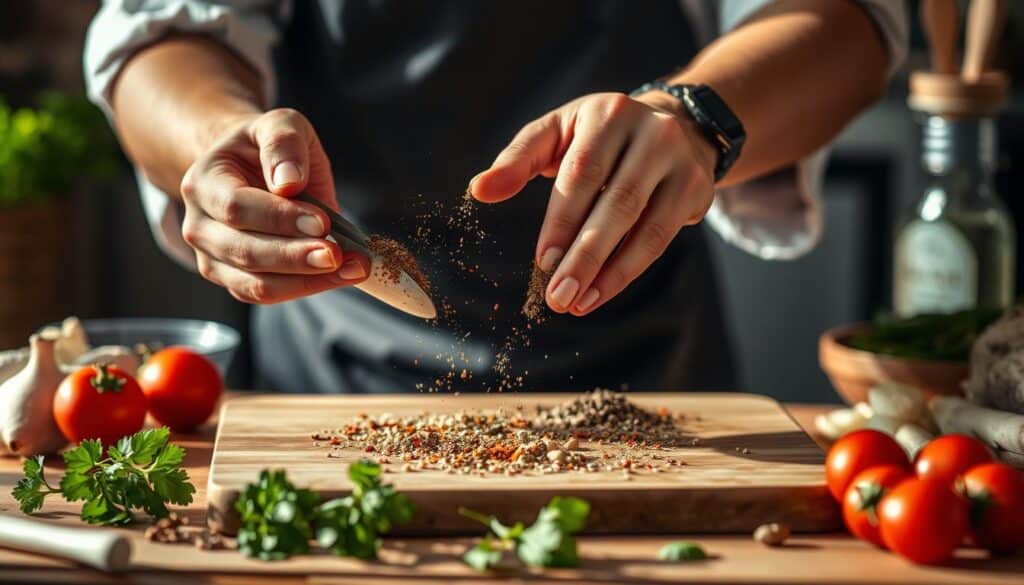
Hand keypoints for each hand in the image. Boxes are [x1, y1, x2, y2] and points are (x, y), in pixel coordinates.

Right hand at [180, 108, 368, 303]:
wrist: (252, 170)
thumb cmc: (268, 149)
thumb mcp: (280, 125)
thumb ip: (283, 143)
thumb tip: (288, 181)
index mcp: (203, 183)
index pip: (236, 207)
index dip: (279, 218)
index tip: (322, 221)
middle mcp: (199, 226)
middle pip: (245, 252)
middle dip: (296, 257)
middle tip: (339, 255)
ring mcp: (214, 259)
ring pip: (257, 284)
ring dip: (307, 280)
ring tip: (352, 267)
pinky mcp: (235, 281)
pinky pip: (269, 295)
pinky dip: (307, 288)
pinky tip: (340, 275)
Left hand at [470, 92, 716, 315]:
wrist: (676, 125)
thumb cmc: (598, 136)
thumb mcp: (556, 134)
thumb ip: (518, 160)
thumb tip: (480, 190)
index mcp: (608, 113)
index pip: (583, 172)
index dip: (562, 220)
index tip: (543, 261)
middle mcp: (652, 133)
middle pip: (618, 203)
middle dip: (586, 255)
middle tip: (557, 295)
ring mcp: (679, 162)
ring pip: (646, 227)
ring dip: (610, 273)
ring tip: (577, 304)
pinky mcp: (697, 188)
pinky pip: (662, 238)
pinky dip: (628, 270)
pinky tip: (599, 293)